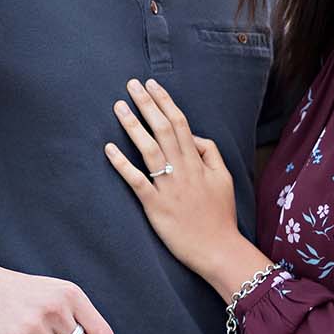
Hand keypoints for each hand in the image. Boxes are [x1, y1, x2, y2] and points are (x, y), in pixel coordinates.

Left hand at [104, 78, 241, 276]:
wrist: (218, 249)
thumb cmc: (220, 215)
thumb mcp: (225, 179)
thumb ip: (211, 154)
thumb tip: (195, 136)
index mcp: (198, 162)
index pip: (180, 123)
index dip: (165, 102)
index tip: (152, 85)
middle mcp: (183, 169)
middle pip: (163, 129)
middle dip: (147, 104)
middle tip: (131, 84)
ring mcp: (168, 187)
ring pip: (149, 149)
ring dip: (132, 125)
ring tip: (118, 106)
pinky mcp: (155, 205)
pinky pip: (136, 180)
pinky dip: (122, 164)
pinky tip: (108, 149)